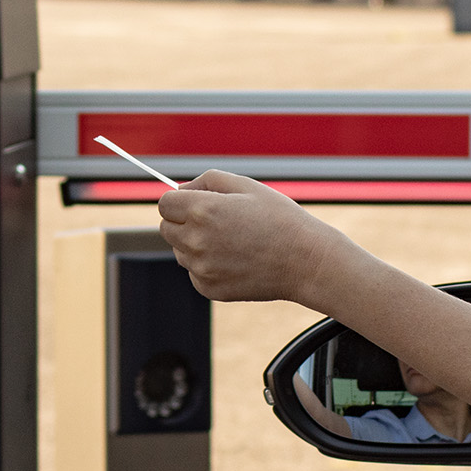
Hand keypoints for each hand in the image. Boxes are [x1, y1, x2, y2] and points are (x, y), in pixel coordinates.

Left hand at [156, 171, 344, 303]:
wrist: (305, 261)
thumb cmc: (279, 219)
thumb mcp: (246, 186)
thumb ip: (207, 181)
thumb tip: (181, 190)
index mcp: (202, 210)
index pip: (165, 204)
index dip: (178, 201)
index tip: (192, 204)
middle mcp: (196, 240)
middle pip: (166, 228)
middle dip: (183, 222)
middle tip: (215, 222)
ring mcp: (201, 268)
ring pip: (180, 252)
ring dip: (194, 244)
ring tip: (230, 241)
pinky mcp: (208, 288)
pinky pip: (194, 273)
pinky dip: (207, 266)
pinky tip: (234, 260)